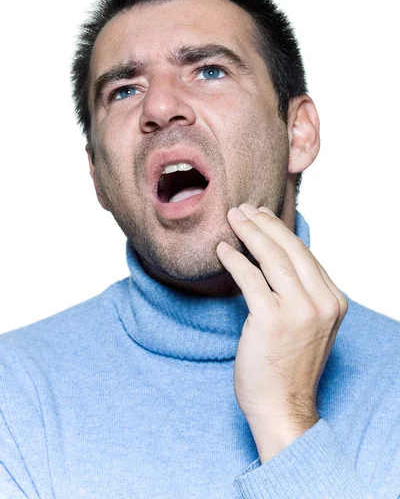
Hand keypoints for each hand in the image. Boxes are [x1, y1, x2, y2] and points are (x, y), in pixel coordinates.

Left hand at [216, 203, 347, 461]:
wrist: (283, 407)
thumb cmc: (289, 366)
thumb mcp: (308, 325)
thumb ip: (301, 294)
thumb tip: (275, 259)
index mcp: (333, 301)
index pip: (305, 255)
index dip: (281, 231)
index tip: (263, 217)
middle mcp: (322, 302)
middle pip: (291, 250)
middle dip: (265, 224)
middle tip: (244, 208)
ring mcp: (299, 311)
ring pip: (272, 258)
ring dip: (250, 233)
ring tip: (233, 218)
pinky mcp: (272, 319)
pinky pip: (250, 278)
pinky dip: (235, 260)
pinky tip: (223, 250)